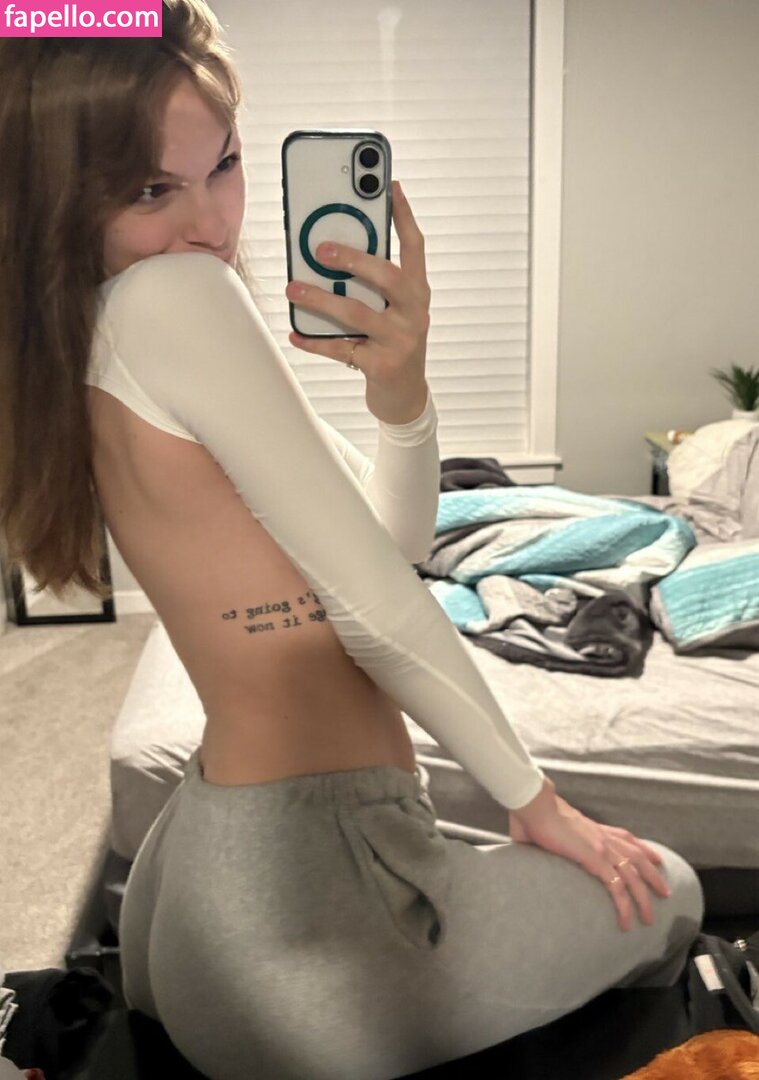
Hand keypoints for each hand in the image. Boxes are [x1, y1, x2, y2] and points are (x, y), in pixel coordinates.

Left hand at [285, 179, 430, 424]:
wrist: (405, 397)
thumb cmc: (392, 344)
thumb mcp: (393, 311)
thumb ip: (373, 285)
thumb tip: (327, 256)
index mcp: (418, 292)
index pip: (415, 247)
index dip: (404, 215)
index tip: (391, 185)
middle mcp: (414, 312)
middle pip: (386, 276)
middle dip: (353, 258)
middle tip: (321, 248)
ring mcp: (400, 340)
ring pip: (357, 313)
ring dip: (321, 300)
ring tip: (294, 289)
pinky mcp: (381, 365)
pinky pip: (341, 349)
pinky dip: (314, 341)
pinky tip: (295, 334)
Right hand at [509, 777, 672, 931]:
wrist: (533, 805)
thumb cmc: (531, 815)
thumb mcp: (544, 830)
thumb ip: (542, 842)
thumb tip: (525, 849)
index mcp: (593, 829)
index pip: (626, 838)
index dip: (643, 848)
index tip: (655, 859)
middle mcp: (603, 837)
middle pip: (638, 857)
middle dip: (654, 875)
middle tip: (665, 892)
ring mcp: (602, 848)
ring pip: (634, 875)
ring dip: (645, 897)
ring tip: (650, 916)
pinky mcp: (595, 859)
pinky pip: (617, 887)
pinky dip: (625, 906)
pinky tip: (628, 921)